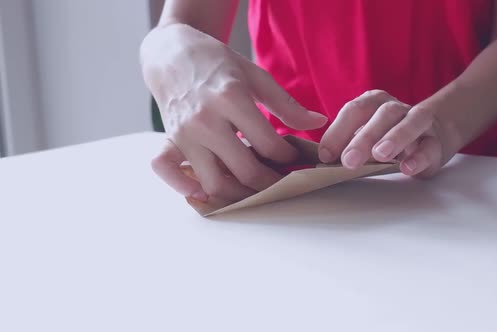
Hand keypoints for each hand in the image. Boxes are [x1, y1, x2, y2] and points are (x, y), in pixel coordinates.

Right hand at [141, 24, 326, 201]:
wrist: (172, 54)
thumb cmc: (217, 64)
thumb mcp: (255, 76)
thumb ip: (287, 105)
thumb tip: (319, 123)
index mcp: (231, 99)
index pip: (269, 145)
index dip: (288, 159)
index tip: (295, 161)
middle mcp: (205, 120)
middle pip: (245, 170)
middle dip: (270, 184)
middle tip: (282, 184)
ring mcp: (184, 134)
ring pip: (214, 182)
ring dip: (238, 195)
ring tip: (255, 191)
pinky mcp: (169, 141)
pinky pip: (167, 171)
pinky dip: (184, 188)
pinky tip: (204, 193)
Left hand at [318, 90, 451, 176]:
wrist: (434, 132)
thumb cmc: (389, 134)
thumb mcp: (366, 134)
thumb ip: (347, 142)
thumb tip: (324, 157)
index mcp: (374, 102)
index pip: (354, 110)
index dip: (338, 131)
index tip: (325, 155)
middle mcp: (396, 108)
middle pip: (381, 116)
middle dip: (363, 138)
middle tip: (349, 161)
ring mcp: (420, 122)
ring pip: (410, 122)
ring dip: (395, 137)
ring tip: (380, 155)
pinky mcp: (436, 142)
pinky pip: (430, 147)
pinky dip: (419, 157)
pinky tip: (407, 168)